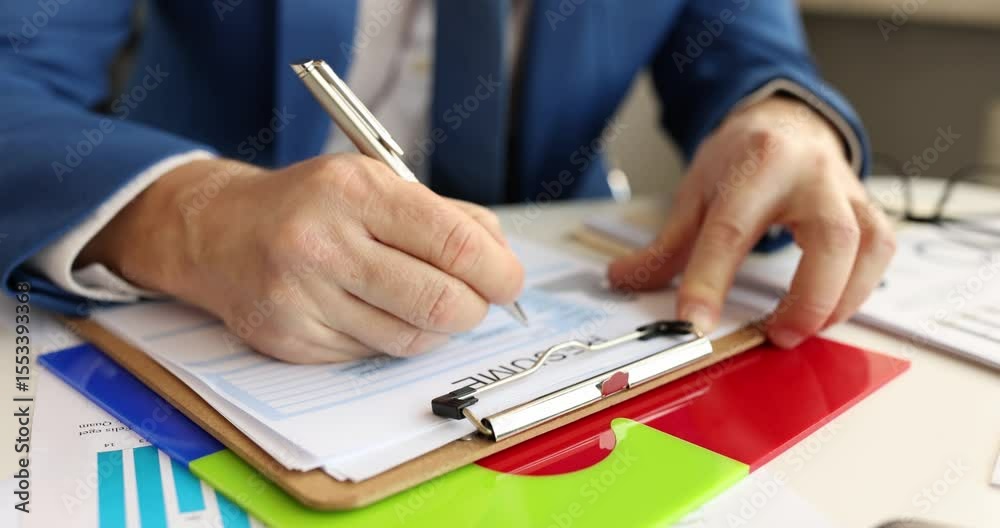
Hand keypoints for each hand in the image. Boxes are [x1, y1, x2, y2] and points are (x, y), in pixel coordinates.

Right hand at [81, 154, 523, 362]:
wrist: (217, 232)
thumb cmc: (311, 204)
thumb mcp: (375, 181)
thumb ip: (445, 216)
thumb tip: (501, 261)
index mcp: (354, 190)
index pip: (454, 243)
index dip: (498, 271)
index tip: (509, 281)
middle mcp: (323, 244)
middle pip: (439, 303)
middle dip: (475, 309)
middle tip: (477, 301)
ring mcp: (302, 298)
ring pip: (410, 339)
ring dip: (437, 329)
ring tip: (429, 304)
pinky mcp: (292, 341)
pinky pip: (373, 354)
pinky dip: (393, 338)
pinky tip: (379, 312)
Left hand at [607, 96, 894, 347]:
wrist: (788, 122)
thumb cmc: (742, 158)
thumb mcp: (695, 193)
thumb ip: (665, 245)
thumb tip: (623, 280)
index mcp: (757, 163)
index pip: (731, 229)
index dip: (710, 280)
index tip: (693, 323)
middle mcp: (812, 173)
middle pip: (829, 237)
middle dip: (808, 296)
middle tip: (776, 335)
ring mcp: (849, 190)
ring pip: (868, 246)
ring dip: (841, 299)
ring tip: (801, 329)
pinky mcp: (870, 208)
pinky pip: (881, 251)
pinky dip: (861, 288)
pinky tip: (830, 308)